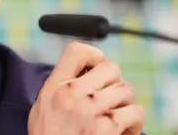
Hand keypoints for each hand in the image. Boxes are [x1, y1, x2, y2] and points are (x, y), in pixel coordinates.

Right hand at [28, 42, 144, 133]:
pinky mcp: (108, 128)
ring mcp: (91, 110)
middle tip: (107, 100)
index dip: (93, 57)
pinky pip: (136, 112)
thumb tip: (85, 71)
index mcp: (54, 88)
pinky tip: (123, 133)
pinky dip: (133, 124)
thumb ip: (59, 88)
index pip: (77, 51)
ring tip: (115, 119)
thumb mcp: (42, 109)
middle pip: (110, 68)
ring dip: (125, 104)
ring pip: (127, 90)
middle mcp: (72, 95)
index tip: (95, 70)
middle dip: (114, 83)